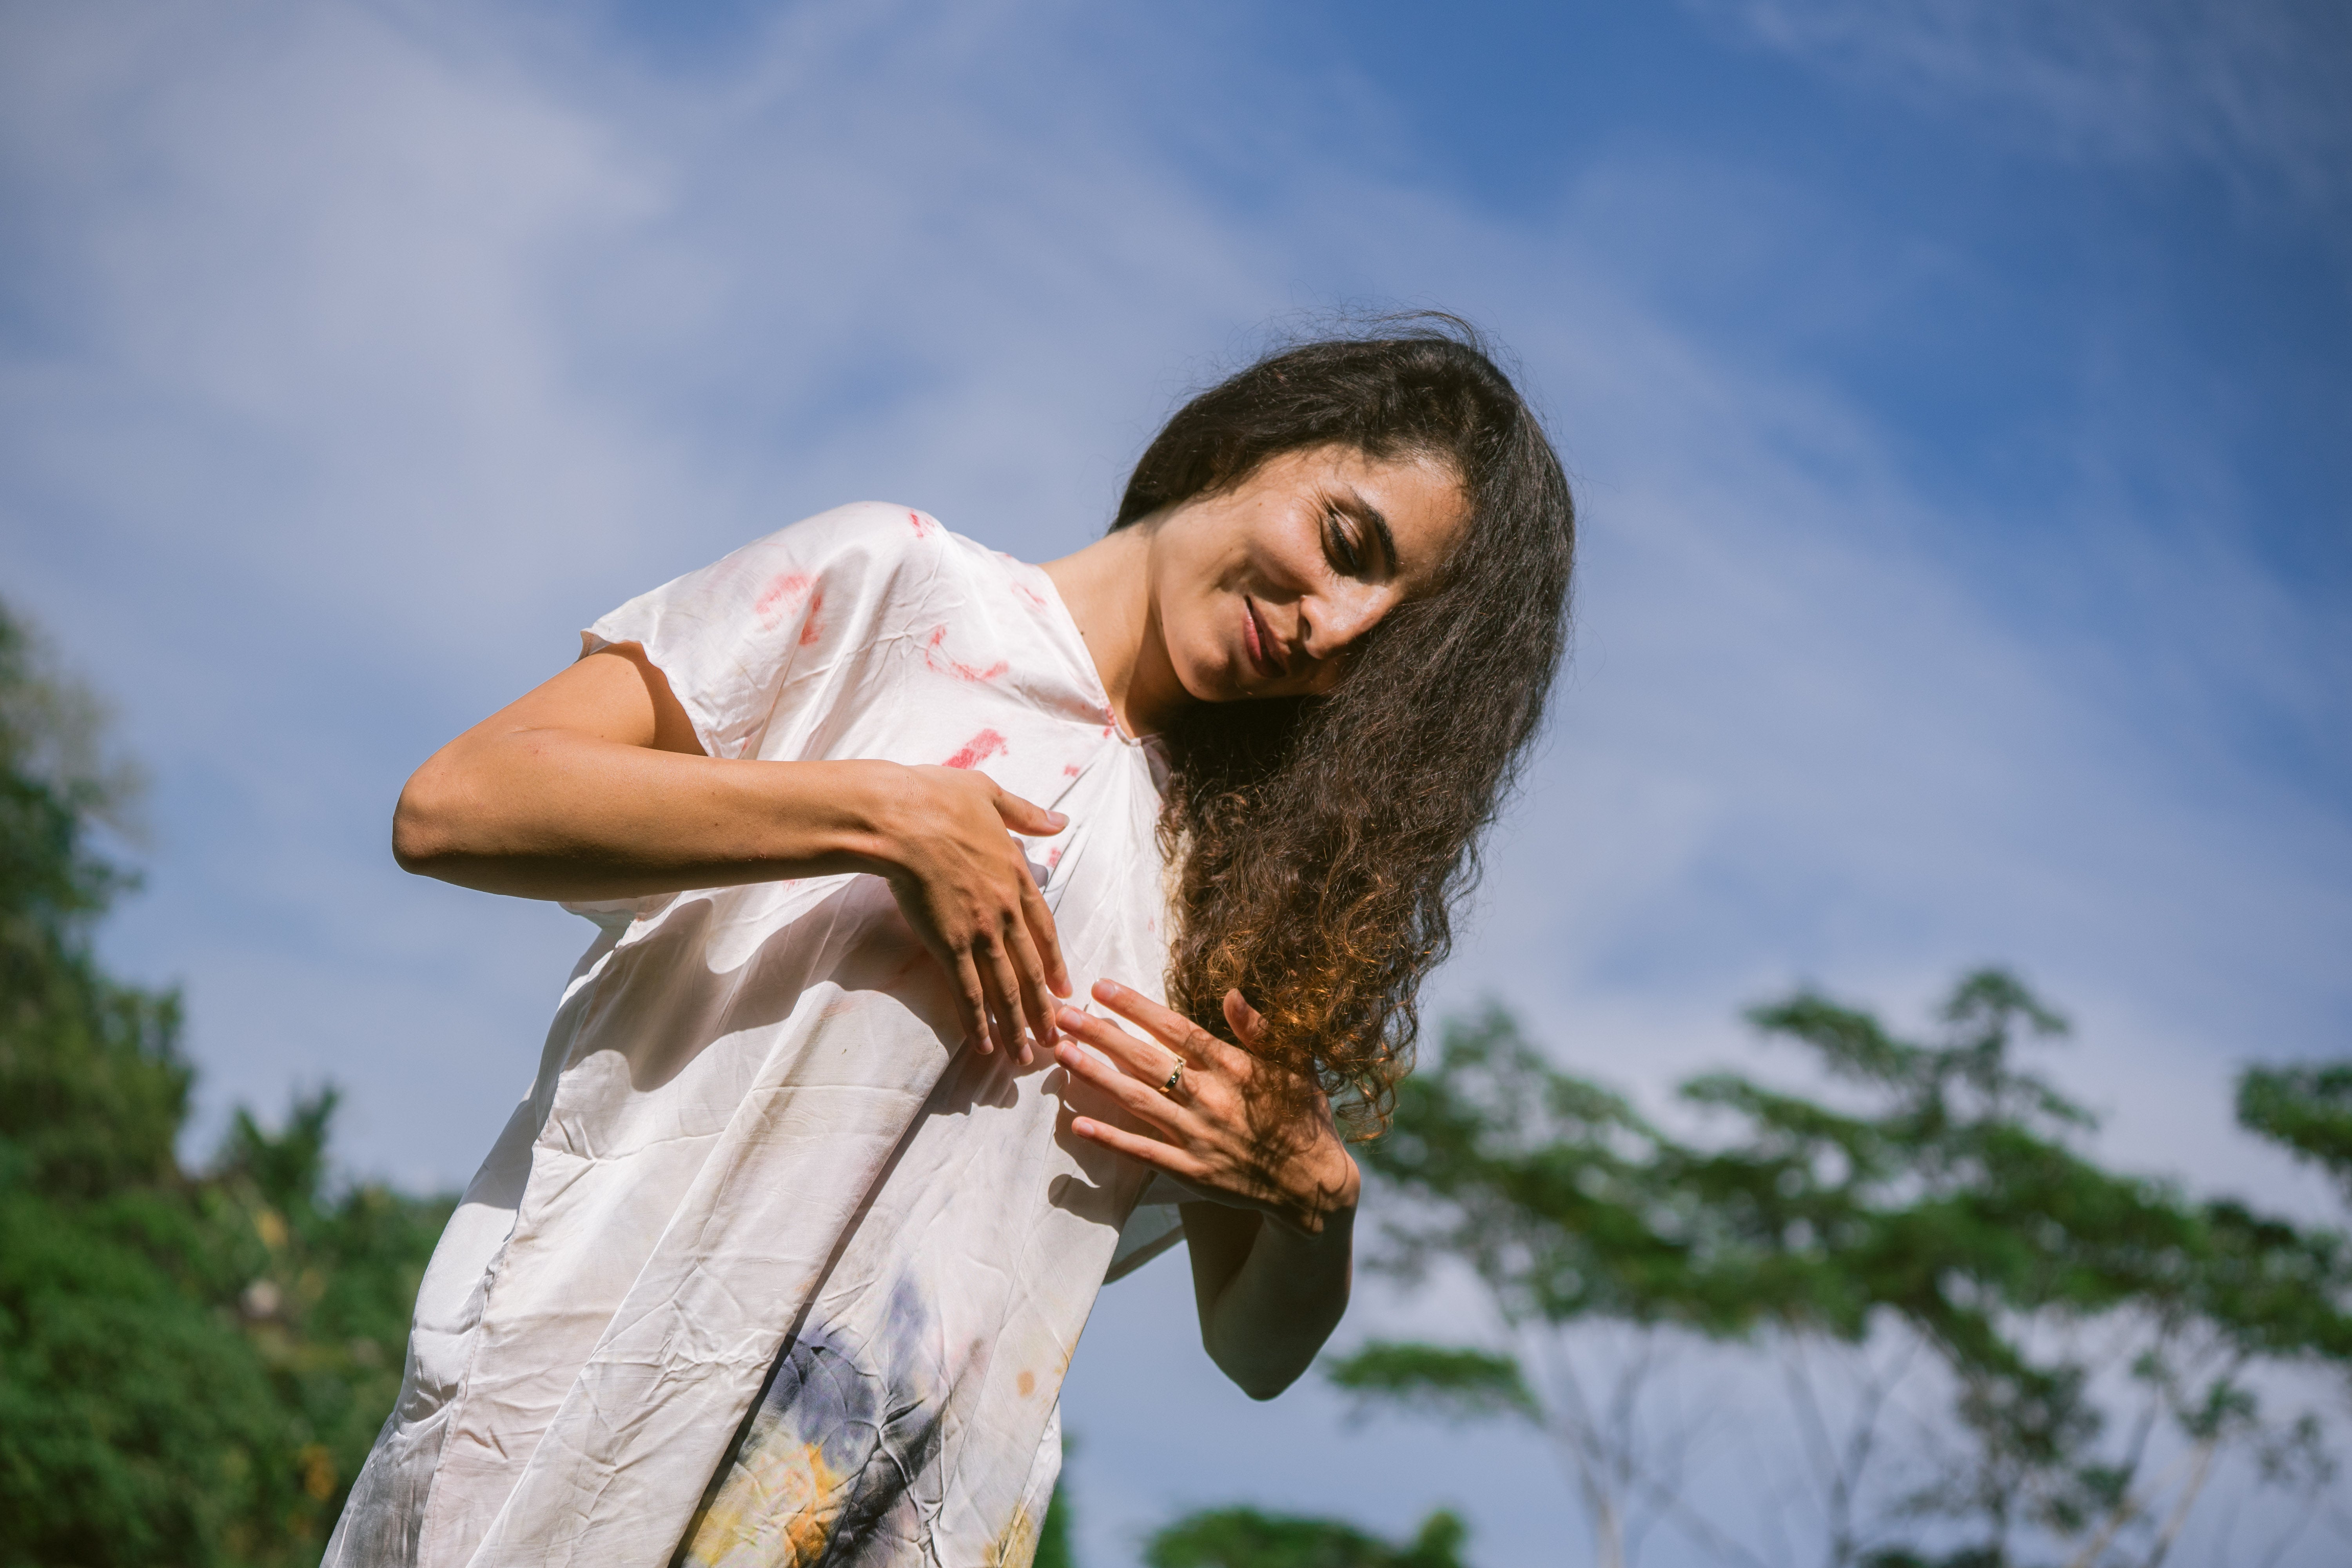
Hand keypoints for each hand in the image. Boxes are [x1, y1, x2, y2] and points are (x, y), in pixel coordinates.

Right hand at [873, 764, 1070, 1061]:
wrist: (899, 817)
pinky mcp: (948, 945)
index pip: (1043, 928)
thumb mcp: (991, 794)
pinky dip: (979, 1020)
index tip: (1065, 988)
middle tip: (1056, 1036)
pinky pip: (968, 991)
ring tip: (1026, 1055)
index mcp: (1016, 874)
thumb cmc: (937, 798)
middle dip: (1043, 1005)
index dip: (1055, 961)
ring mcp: (978, 930)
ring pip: (1005, 987)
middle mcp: (1004, 909)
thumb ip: (1026, 813)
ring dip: (1017, 1024)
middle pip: (1029, 967)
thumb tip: (1060, 821)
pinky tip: (985, 1044)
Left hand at [1054, 980, 1361, 1236]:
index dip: (1136, 1007)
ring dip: (1097, 1077)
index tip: (1102, 987)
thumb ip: (1261, 1029)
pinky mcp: (1191, 1172)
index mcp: (1235, 1067)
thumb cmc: (1303, 1116)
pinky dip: (1111, 1139)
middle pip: (1146, 1060)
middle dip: (1102, 1035)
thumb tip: (1232, 993)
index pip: (1177, 1029)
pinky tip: (1079, 1124)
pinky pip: (1144, 1152)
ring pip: (1137, 1100)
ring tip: (1062, 1055)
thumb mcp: (1296, 1065)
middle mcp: (1211, 1098)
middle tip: (1062, 1016)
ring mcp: (1199, 1136)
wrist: (1314, 1184)